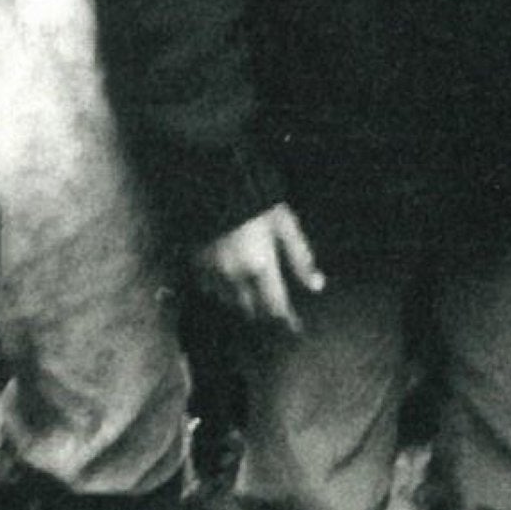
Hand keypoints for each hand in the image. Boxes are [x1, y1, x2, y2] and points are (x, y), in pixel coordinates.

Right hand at [194, 204, 324, 334]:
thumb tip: (317, 285)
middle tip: (276, 306)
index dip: (287, 320)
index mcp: (259, 266)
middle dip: (265, 311)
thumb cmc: (255, 199)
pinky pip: (209, 288)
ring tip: (255, 294)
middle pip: (252, 309)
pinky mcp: (194, 263)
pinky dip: (222, 290)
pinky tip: (230, 279)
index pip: (276, 307)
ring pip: (229, 301)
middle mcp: (234, 276)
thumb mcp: (285, 224)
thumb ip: (300, 257)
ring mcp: (210, 271)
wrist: (212, 181)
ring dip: (243, 302)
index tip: (295, 328)